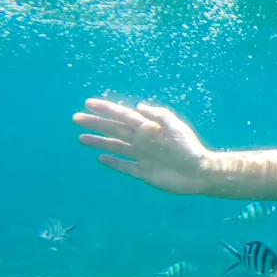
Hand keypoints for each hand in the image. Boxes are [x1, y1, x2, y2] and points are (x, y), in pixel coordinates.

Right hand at [73, 99, 210, 194]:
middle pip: (114, 130)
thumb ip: (159, 116)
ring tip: (81, 138)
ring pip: (116, 147)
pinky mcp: (144, 173)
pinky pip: (125, 166)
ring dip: (99, 142)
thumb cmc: (190, 149)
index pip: (123, 116)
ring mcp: (142, 157)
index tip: (88, 103)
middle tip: (76, 118)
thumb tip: (139, 106)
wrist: (200, 173)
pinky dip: (114, 163)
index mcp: (149, 128)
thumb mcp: (176, 128)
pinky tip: (101, 158)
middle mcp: (143, 141)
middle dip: (96, 124)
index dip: (106, 109)